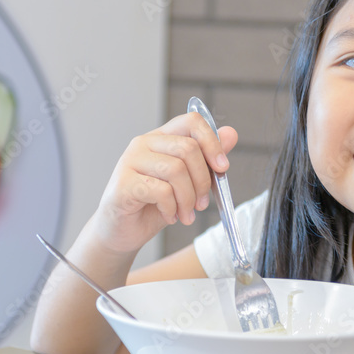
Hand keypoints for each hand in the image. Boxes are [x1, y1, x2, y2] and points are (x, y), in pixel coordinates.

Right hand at [88, 112, 237, 255]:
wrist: (123, 232)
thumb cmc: (154, 206)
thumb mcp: (188, 182)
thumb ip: (207, 159)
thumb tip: (231, 133)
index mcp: (161, 138)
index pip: (191, 121)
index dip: (212, 141)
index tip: (222, 167)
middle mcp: (143, 143)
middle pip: (187, 148)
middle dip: (202, 181)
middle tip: (201, 204)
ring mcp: (130, 161)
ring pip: (176, 170)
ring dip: (188, 199)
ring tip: (186, 214)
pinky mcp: (124, 183)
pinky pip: (161, 191)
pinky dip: (172, 208)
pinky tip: (169, 216)